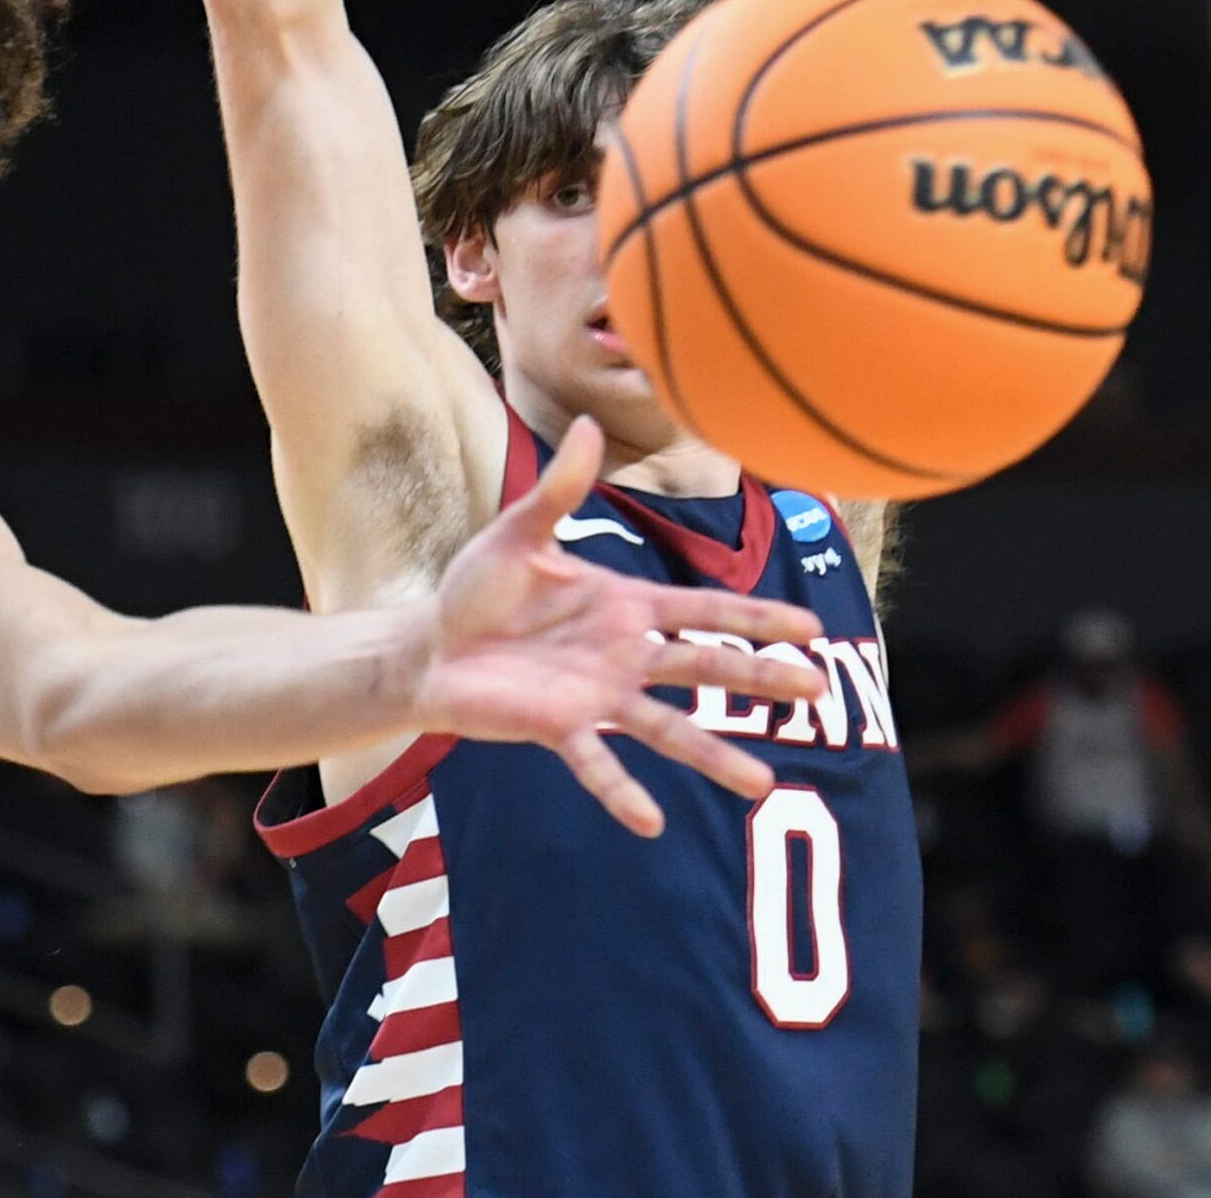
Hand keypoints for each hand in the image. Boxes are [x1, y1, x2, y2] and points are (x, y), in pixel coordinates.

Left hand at [418, 418, 828, 837]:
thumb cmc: (477, 589)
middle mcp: (623, 655)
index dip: (756, 617)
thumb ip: (561, 489)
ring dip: (711, 756)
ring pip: (668, 729)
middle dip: (759, 678)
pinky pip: (597, 765)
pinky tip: (652, 823)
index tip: (810, 628)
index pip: (704, 611)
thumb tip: (587, 421)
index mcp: (624, 604)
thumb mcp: (519, 532)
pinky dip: (622, 792)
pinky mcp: (558, 727)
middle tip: (817, 689)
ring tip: (760, 784)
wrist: (428, 643)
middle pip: (705, 668)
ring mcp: (596, 696)